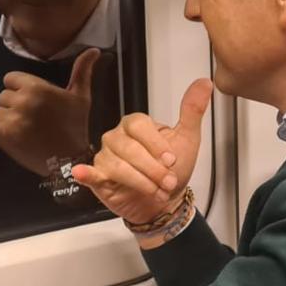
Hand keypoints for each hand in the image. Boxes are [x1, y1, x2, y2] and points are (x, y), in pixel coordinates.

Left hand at [0, 47, 99, 176]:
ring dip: (7, 119)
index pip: (11, 79)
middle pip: (3, 96)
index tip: (35, 103)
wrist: (69, 160)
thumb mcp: (81, 96)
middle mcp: (21, 101)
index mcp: (37, 87)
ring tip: (26, 131)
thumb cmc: (75, 126)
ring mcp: (10, 119)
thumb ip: (83, 71)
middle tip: (33, 120)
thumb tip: (95, 49)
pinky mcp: (2, 136)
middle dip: (15, 106)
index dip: (21, 90)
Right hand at [72, 78, 211, 224]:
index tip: (171, 160)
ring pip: (118, 166)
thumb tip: (203, 84)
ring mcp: (106, 156)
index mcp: (136, 125)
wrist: (165, 202)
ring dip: (141, 182)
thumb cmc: (172, 170)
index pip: (139, 126)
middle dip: (153, 169)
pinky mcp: (99, 176)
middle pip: (130, 148)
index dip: (156, 145)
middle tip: (168, 182)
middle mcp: (118, 137)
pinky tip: (81, 172)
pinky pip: (90, 172)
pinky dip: (86, 173)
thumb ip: (192, 111)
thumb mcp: (187, 139)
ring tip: (156, 191)